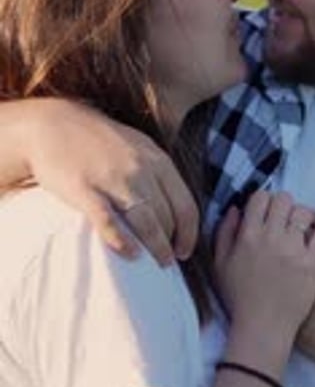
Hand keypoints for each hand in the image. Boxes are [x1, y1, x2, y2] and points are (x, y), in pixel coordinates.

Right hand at [23, 98, 198, 264]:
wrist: (52, 124)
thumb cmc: (98, 139)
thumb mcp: (138, 146)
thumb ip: (157, 171)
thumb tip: (174, 207)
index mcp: (157, 160)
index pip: (186, 205)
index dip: (190, 233)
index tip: (185, 250)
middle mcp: (140, 170)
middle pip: (167, 217)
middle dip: (171, 243)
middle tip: (168, 262)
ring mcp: (113, 179)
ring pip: (146, 222)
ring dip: (156, 247)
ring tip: (159, 263)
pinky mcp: (84, 189)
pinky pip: (108, 221)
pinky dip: (121, 240)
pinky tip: (130, 253)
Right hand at [214, 190, 314, 340]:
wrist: (263, 327)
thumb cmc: (240, 298)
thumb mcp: (220, 264)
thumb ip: (224, 232)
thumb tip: (235, 209)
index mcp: (248, 236)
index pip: (260, 197)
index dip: (265, 201)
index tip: (267, 212)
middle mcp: (271, 238)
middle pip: (285, 199)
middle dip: (284, 207)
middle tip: (285, 221)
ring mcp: (294, 250)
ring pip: (305, 213)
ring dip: (303, 218)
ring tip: (301, 231)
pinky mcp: (313, 263)